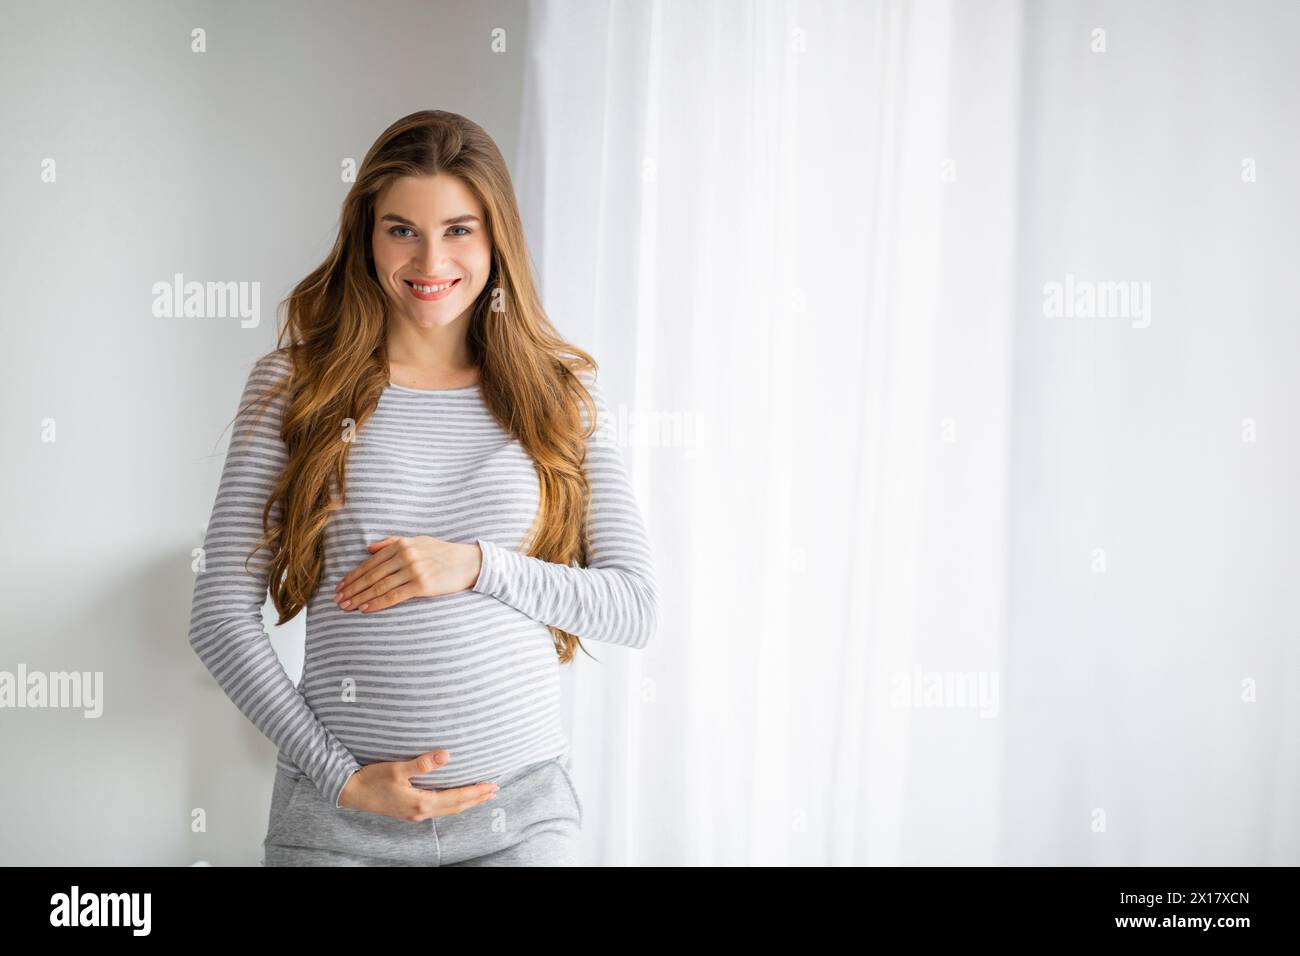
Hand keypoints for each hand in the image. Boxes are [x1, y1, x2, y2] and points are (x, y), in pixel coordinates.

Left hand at [334, 535, 481, 611]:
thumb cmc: (443, 553)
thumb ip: (392, 542)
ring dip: (361, 598)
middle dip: (352, 589)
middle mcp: (405, 556)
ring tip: (347, 606)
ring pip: (380, 586)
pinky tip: (366, 609)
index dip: (353, 576)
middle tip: (338, 600)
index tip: (340, 586)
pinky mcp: (422, 585)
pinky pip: (394, 596)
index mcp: (401, 544)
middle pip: (371, 575)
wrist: (470, 562)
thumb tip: (369, 548)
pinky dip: (377, 603)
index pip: (370, 563)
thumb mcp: (418, 541)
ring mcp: (413, 570)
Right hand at [337, 750, 499, 819]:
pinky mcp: (408, 811)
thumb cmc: (372, 779)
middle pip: (456, 807)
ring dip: (465, 802)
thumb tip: (447, 755)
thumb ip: (422, 763)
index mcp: (421, 802)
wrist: (349, 792)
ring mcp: (414, 813)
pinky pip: (438, 809)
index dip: (475, 792)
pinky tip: (453, 798)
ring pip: (448, 810)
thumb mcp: (397, 769)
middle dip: (476, 799)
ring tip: (480, 796)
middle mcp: (420, 812)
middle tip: (494, 792)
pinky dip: (452, 804)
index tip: (492, 786)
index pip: (456, 798)